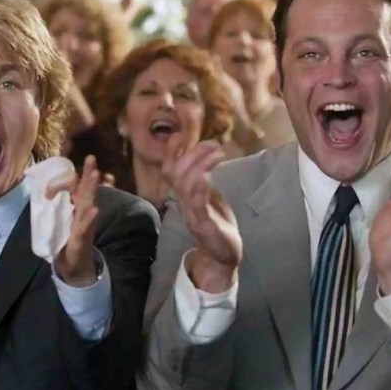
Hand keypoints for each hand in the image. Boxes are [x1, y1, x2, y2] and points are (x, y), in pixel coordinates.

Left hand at [47, 156, 100, 286]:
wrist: (72, 266)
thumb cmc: (65, 241)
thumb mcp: (58, 220)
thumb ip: (54, 206)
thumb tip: (40, 189)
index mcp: (76, 207)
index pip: (75, 188)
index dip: (67, 180)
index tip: (53, 186)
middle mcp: (83, 212)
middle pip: (86, 190)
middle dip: (89, 174)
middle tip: (91, 158)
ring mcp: (85, 224)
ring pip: (88, 203)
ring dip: (92, 189)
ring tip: (96, 175)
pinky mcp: (82, 237)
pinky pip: (86, 226)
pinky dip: (90, 218)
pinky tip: (95, 209)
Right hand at [163, 137, 241, 293]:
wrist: (221, 256)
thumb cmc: (216, 223)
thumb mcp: (207, 195)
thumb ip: (201, 176)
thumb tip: (202, 152)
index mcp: (183, 193)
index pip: (169, 167)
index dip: (172, 149)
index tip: (185, 133)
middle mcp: (183, 202)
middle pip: (173, 172)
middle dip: (190, 153)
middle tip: (213, 144)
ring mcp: (191, 214)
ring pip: (184, 185)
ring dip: (199, 165)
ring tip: (218, 154)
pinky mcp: (203, 226)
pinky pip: (196, 205)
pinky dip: (199, 188)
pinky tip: (206, 176)